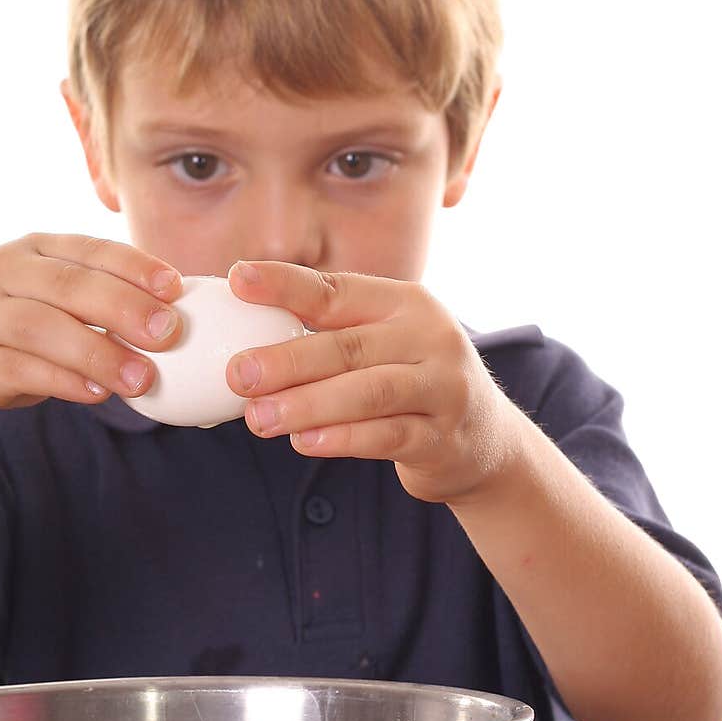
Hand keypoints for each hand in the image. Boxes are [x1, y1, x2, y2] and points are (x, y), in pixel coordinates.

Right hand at [0, 234, 182, 440]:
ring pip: (43, 326)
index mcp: (31, 250)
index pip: (90, 249)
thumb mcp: (48, 305)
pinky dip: (63, 381)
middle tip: (170, 332)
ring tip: (143, 377)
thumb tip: (174, 320)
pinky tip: (97, 394)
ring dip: (98, 352)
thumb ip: (96, 306)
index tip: (176, 288)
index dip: (135, 266)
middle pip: (70, 284)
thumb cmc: (6, 336)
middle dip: (125, 306)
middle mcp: (1, 273)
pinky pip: (19, 369)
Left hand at [226, 261, 518, 504]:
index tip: (239, 279)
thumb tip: (243, 339)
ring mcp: (442, 388)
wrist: (483, 438)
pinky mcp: (443, 437)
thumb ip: (328, 335)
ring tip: (259, 419)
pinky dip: (342, 439)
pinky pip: (387, 436)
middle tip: (238, 374)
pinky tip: (304, 442)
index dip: (286, 284)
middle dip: (287, 360)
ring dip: (307, 405)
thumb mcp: (382, 343)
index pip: (338, 289)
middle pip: (349, 346)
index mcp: (405, 303)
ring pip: (368, 392)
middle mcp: (430, 337)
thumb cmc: (409, 381)